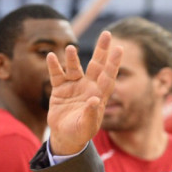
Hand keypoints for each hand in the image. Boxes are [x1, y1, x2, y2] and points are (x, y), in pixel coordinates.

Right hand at [46, 31, 121, 154]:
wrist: (66, 136)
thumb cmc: (81, 132)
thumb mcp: (88, 126)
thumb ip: (92, 114)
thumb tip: (95, 100)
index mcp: (99, 94)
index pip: (108, 75)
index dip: (114, 63)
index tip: (119, 49)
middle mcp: (88, 86)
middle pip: (96, 65)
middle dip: (102, 50)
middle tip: (107, 34)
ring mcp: (74, 86)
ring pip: (75, 68)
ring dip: (72, 58)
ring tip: (71, 48)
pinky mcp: (60, 89)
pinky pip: (57, 75)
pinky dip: (54, 66)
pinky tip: (51, 56)